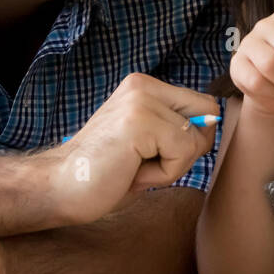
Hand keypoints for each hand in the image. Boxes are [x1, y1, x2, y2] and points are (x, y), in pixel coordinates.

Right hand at [47, 73, 219, 226]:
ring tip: (132, 167)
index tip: (151, 154)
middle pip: (207, 116)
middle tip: (142, 163)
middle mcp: (143, 85)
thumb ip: (178, 128)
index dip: (191, 139)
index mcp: (145, 86)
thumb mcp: (149, 142)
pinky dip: (163, 174)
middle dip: (186, 151)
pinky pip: (182, 153)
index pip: (203, 105)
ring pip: (196, 140)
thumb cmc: (105, 173)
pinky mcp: (140, 122)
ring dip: (171, 167)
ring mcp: (141, 100)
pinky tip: (130, 173)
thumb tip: (215, 122)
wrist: (57, 188)